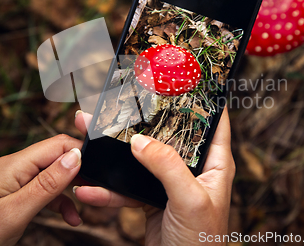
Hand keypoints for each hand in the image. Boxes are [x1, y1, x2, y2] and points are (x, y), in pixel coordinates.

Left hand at [0, 135, 82, 245]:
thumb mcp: (16, 211)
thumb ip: (47, 184)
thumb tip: (76, 157)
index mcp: (15, 165)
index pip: (57, 144)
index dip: (81, 153)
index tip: (98, 170)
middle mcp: (16, 167)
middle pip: (57, 158)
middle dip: (78, 173)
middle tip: (93, 192)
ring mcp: (15, 180)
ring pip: (53, 176)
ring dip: (70, 191)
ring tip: (80, 211)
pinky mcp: (15, 194)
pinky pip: (44, 191)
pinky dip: (58, 202)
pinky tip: (68, 217)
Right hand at [74, 108, 235, 245]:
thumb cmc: (203, 242)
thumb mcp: (189, 199)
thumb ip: (167, 167)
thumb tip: (139, 140)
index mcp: (214, 162)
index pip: (212, 119)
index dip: (201, 96)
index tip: (182, 75)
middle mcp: (193, 168)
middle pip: (166, 134)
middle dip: (140, 120)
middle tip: (117, 102)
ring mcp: (169, 183)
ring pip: (140, 159)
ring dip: (114, 153)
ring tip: (88, 136)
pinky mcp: (150, 198)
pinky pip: (126, 187)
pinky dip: (108, 189)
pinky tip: (90, 189)